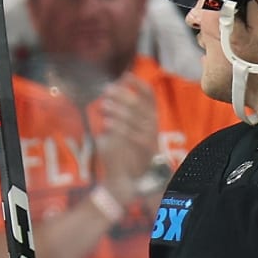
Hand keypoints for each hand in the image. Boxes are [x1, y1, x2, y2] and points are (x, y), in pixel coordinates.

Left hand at [92, 74, 158, 198]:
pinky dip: (120, 127)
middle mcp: (153, 125)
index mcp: (151, 117)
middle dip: (123, 95)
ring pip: (136, 118)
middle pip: (140, 104)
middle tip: (106, 91)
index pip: (149, 95)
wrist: (130, 181)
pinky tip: (106, 124)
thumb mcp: (123, 131)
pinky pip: (133, 135)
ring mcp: (151, 137)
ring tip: (104, 106)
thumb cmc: (123, 154)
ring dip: (119, 110)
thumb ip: (119, 114)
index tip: (124, 76)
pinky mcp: (145, 149)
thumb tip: (108, 96)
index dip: (138, 84)